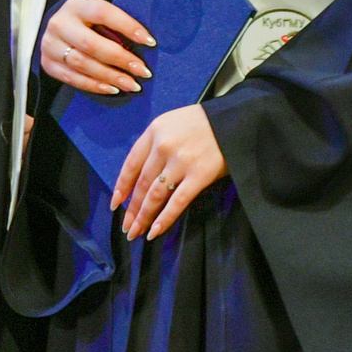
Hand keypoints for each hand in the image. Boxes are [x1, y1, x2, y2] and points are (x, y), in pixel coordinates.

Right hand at [39, 0, 155, 95]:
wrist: (59, 27)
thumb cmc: (89, 22)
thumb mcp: (99, 14)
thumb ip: (115, 25)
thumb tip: (145, 44)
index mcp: (76, 5)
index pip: (103, 12)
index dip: (128, 26)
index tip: (150, 42)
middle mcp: (59, 23)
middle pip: (91, 44)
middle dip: (121, 59)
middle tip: (143, 71)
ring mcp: (50, 45)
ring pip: (82, 64)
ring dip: (110, 76)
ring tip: (132, 84)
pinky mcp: (48, 64)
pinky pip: (72, 78)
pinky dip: (94, 85)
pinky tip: (112, 89)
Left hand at [113, 103, 227, 239]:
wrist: (236, 120)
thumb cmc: (203, 123)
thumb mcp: (172, 124)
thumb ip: (156, 145)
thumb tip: (142, 177)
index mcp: (154, 131)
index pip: (131, 164)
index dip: (122, 187)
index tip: (115, 204)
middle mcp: (163, 146)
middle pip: (142, 183)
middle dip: (132, 208)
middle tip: (127, 226)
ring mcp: (181, 161)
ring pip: (156, 195)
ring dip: (144, 217)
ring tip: (137, 232)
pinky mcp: (200, 175)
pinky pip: (177, 201)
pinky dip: (165, 218)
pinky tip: (155, 231)